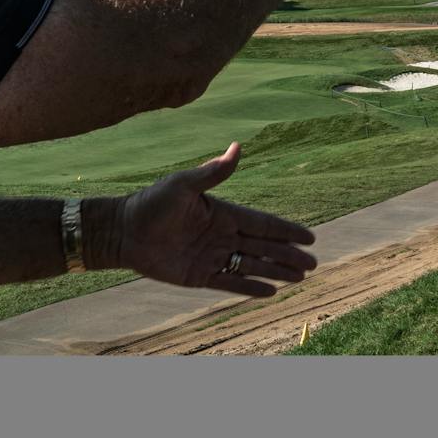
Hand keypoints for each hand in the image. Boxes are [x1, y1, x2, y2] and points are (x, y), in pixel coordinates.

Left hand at [120, 142, 318, 296]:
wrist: (123, 231)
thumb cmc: (151, 203)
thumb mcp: (183, 184)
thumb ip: (214, 171)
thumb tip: (238, 146)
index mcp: (223, 213)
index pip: (263, 223)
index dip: (287, 230)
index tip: (310, 238)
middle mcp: (222, 235)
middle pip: (264, 247)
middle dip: (289, 255)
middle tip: (314, 264)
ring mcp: (212, 257)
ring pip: (252, 266)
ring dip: (276, 271)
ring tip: (300, 278)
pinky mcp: (199, 276)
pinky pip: (231, 283)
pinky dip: (251, 287)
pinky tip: (271, 291)